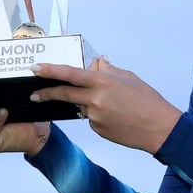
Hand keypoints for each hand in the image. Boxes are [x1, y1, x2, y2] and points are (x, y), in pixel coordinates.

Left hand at [29, 56, 181, 153]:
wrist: (158, 128)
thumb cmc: (147, 100)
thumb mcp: (128, 78)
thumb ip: (107, 70)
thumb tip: (95, 63)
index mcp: (102, 82)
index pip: (70, 74)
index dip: (50, 71)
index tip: (35, 68)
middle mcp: (95, 100)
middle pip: (64, 94)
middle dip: (46, 93)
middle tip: (34, 93)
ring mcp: (95, 117)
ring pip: (83, 106)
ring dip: (90, 103)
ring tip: (117, 105)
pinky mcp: (97, 129)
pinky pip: (92, 118)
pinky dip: (100, 114)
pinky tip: (117, 116)